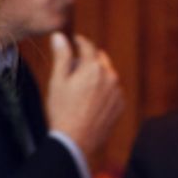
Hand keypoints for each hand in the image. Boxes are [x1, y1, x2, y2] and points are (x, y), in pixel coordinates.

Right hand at [44, 32, 122, 160]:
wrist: (75, 142)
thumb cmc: (62, 111)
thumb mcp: (57, 81)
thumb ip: (61, 56)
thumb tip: (59, 36)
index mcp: (93, 67)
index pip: (87, 46)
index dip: (79, 41)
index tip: (74, 40)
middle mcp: (110, 76)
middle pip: (100, 59)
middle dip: (89, 59)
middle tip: (75, 65)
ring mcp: (117, 92)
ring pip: (108, 75)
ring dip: (97, 75)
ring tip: (82, 86)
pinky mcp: (120, 106)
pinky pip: (113, 91)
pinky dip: (104, 90)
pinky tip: (91, 100)